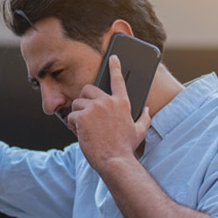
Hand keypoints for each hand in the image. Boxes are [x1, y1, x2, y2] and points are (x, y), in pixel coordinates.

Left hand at [67, 54, 150, 168]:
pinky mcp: (82, 116)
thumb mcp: (140, 131)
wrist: (115, 160)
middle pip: (88, 89)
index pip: (118, 80)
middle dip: (84, 100)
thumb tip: (146, 109)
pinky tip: (81, 134)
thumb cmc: (126, 147)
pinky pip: (71, 116)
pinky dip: (73, 126)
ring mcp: (94, 108)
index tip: (113, 57)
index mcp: (122, 103)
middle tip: (85, 113)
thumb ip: (144, 117)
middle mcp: (108, 101)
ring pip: (77, 103)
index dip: (115, 67)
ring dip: (77, 115)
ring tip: (84, 128)